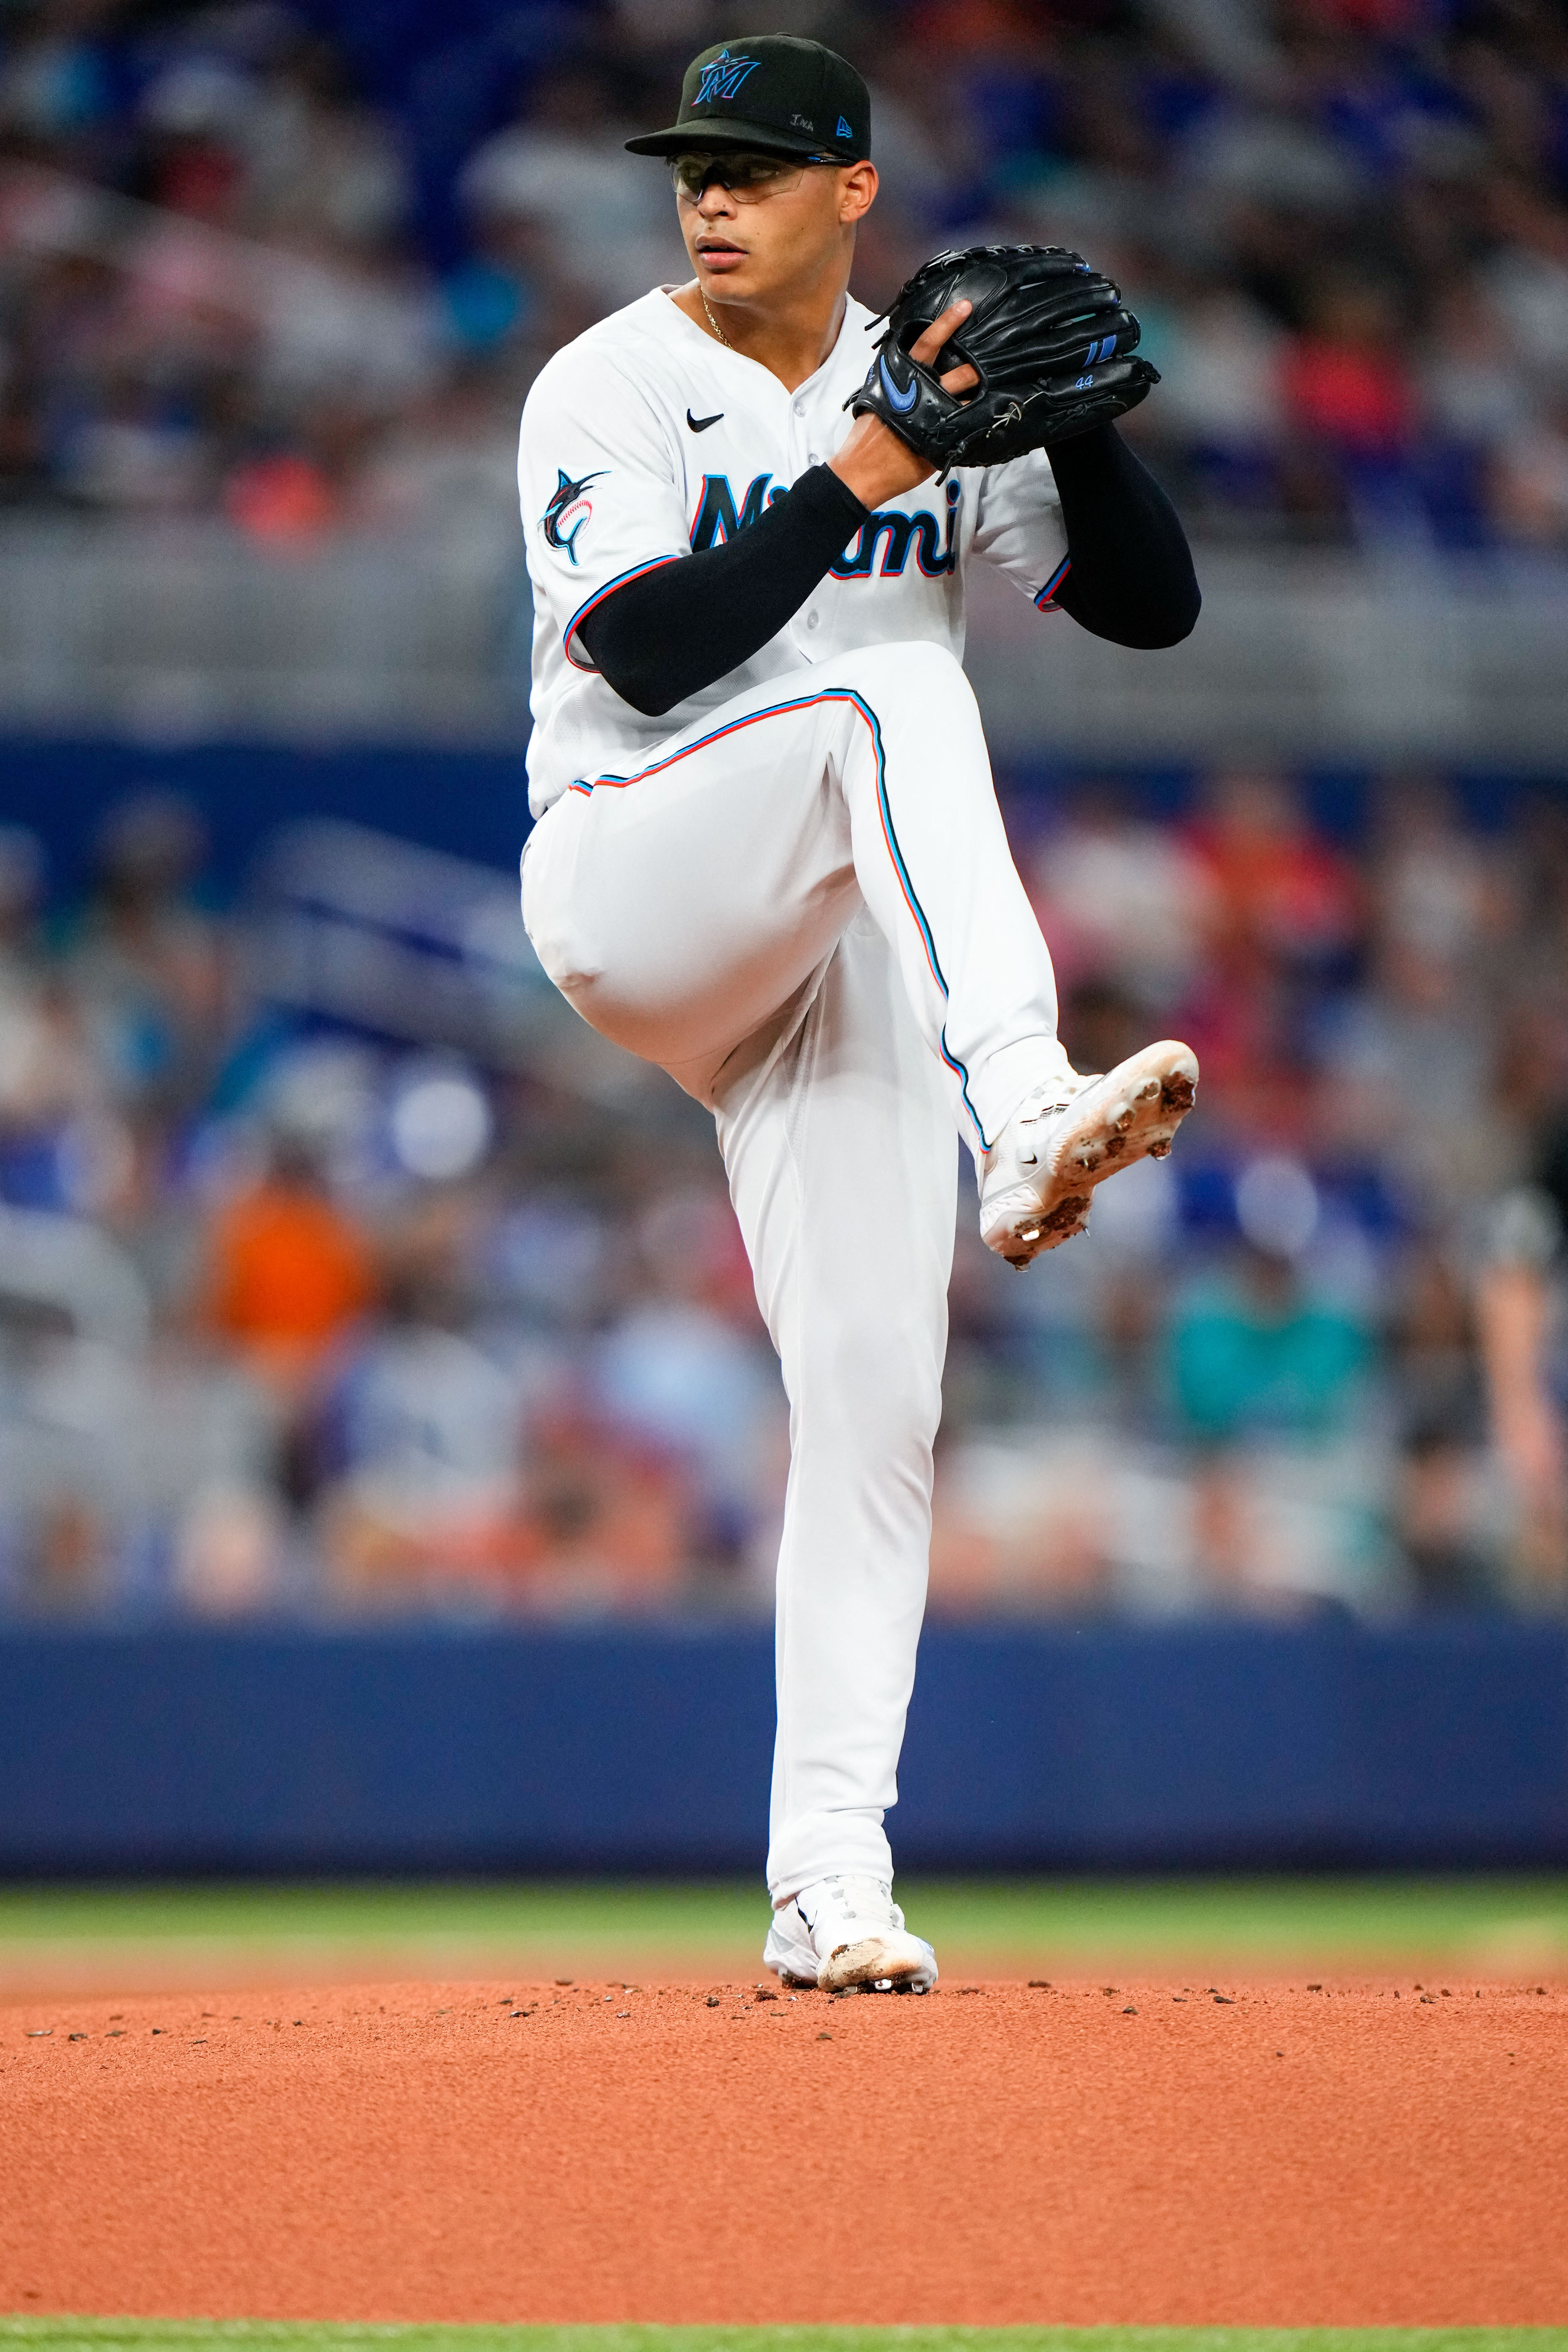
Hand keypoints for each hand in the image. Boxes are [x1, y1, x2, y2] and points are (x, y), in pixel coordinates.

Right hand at [830, 299, 978, 508]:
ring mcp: (932, 418)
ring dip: (975, 400)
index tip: (965, 308)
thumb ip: (897, 383)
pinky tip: (976, 426)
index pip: (926, 344)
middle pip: (957, 374)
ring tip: (982, 399)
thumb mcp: (878, 397)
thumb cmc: (867, 434)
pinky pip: (963, 431)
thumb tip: (912, 373)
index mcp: (902, 376)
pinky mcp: (939, 443)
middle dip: (973, 370)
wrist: (861, 470)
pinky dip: (971, 426)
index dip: (946, 324)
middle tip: (983, 367)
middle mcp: (921, 393)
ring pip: (965, 402)